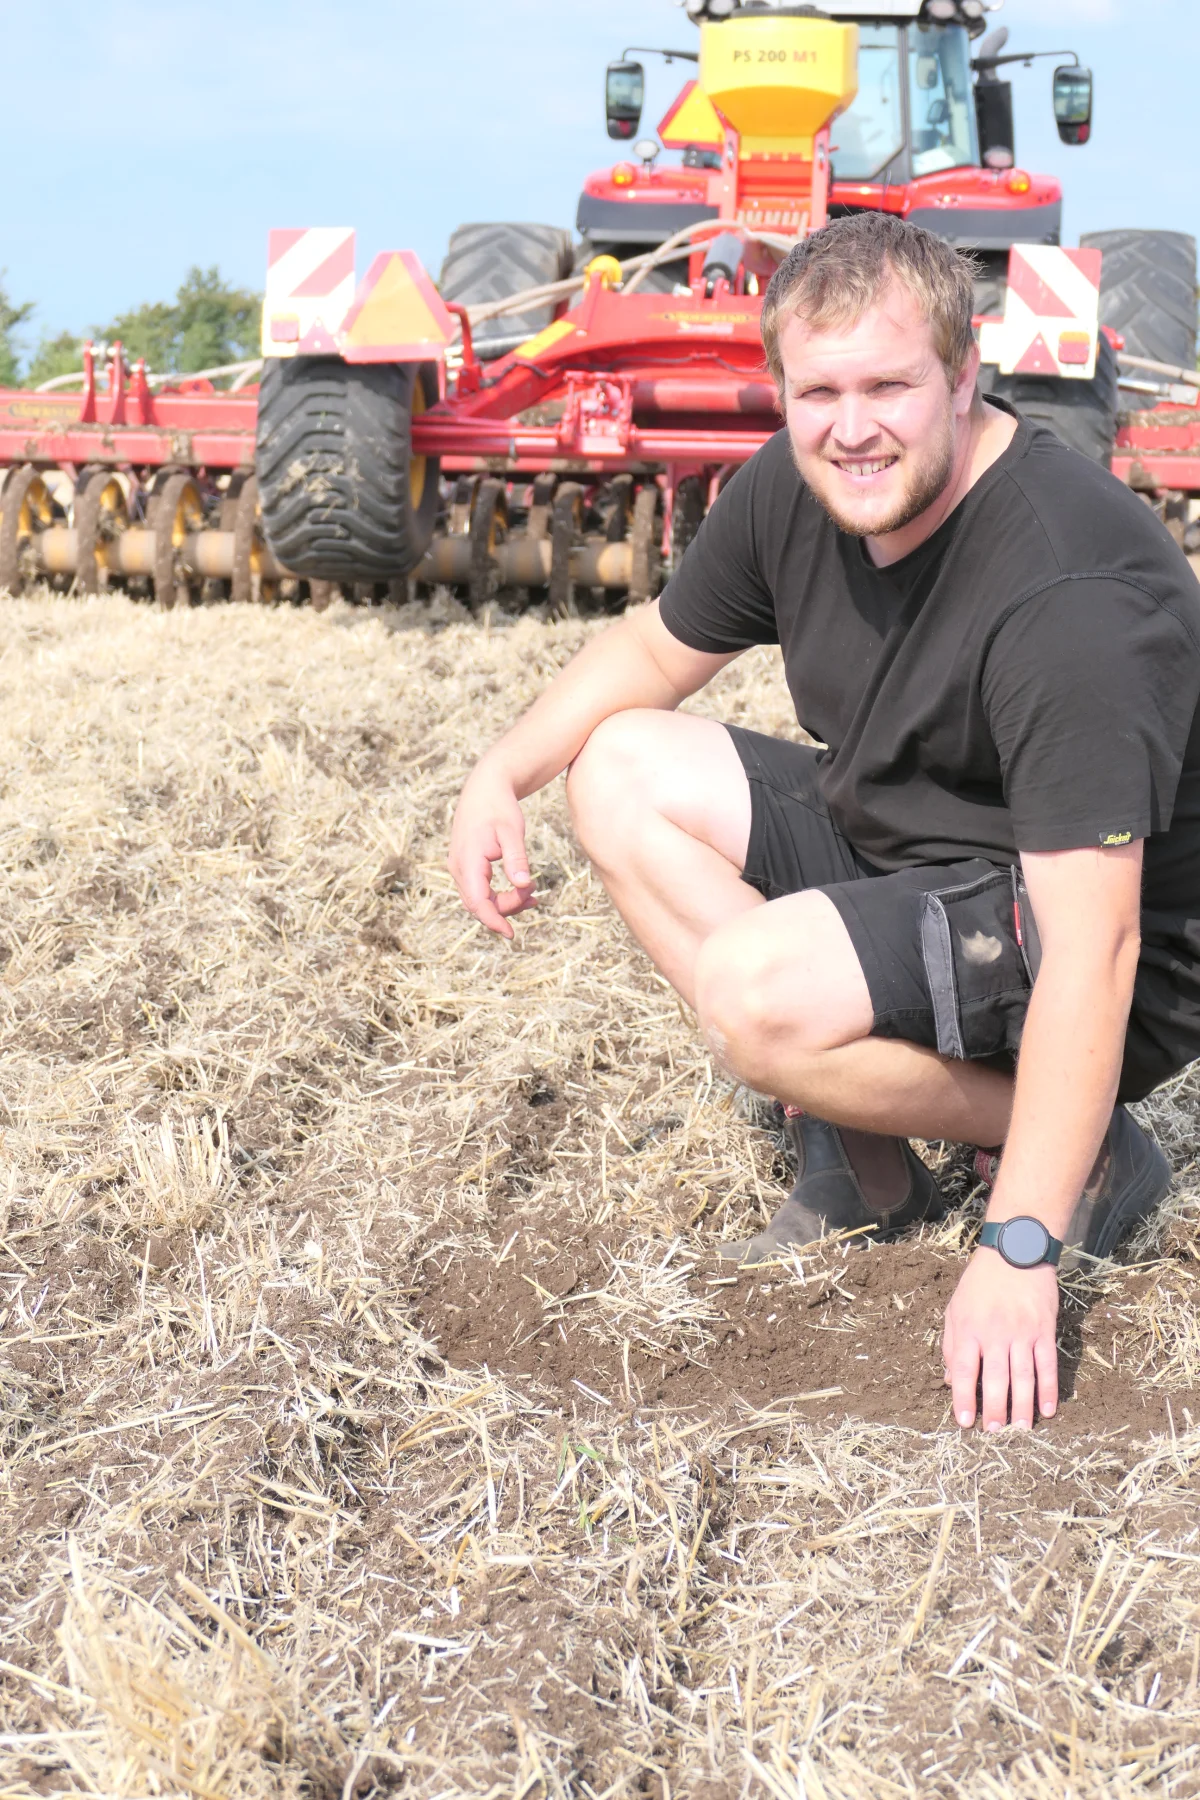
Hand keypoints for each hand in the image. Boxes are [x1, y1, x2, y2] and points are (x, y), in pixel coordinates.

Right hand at [448, 763, 537, 938]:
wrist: (485, 787)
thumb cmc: (500, 806)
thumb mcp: (512, 831)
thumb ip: (516, 857)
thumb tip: (523, 884)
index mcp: (467, 860)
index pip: (478, 902)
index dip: (494, 921)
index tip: (511, 935)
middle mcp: (458, 867)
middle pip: (479, 904)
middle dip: (506, 909)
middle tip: (534, 899)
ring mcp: (459, 867)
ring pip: (479, 899)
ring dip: (504, 903)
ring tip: (533, 897)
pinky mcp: (466, 865)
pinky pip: (480, 889)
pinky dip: (499, 894)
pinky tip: (522, 889)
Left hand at [942, 1249, 1058, 1430]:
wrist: (1015, 1251)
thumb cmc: (980, 1282)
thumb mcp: (955, 1308)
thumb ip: (951, 1344)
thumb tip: (950, 1380)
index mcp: (968, 1328)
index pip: (963, 1370)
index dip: (963, 1399)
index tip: (965, 1422)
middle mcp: (995, 1333)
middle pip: (994, 1379)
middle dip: (994, 1409)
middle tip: (995, 1434)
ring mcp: (1022, 1332)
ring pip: (1023, 1378)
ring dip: (1022, 1407)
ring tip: (1020, 1430)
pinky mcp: (1044, 1330)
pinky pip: (1047, 1365)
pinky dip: (1048, 1389)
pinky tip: (1047, 1410)